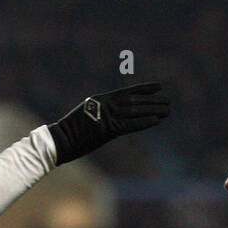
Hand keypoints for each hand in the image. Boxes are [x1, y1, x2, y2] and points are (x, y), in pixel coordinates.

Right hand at [48, 82, 169, 164]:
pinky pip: (129, 125)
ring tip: (167, 110)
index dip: (144, 89)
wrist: (59, 140)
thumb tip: (112, 118)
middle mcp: (105, 104)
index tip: (158, 87)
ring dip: (152, 110)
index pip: (127, 92)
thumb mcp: (86, 117)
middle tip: (168, 101)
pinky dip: (143, 122)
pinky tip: (156, 120)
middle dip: (152, 101)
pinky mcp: (106, 130)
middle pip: (134, 101)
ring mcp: (105, 116)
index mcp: (101, 99)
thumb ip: (101, 114)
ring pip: (134, 111)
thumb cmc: (70, 132)